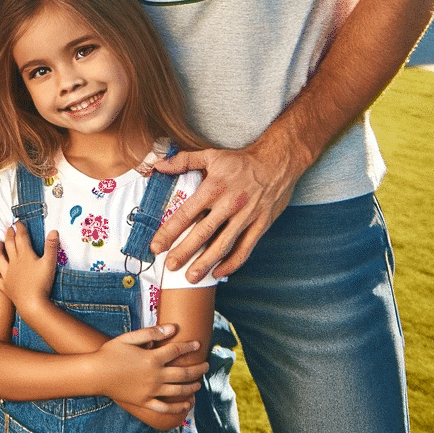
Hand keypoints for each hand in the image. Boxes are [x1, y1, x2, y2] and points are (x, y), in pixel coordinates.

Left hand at [0, 222, 57, 316]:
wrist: (32, 304)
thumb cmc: (42, 283)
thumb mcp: (50, 263)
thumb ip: (51, 246)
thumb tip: (54, 231)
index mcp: (25, 255)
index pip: (21, 237)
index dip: (20, 228)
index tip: (18, 222)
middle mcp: (14, 262)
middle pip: (9, 245)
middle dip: (9, 235)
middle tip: (9, 228)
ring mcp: (7, 274)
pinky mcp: (4, 285)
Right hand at [96, 325, 207, 413]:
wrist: (97, 374)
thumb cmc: (111, 352)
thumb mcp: (130, 337)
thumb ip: (152, 333)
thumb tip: (172, 328)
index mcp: (152, 358)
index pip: (176, 351)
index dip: (189, 346)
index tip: (198, 343)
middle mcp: (155, 375)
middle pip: (183, 373)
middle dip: (197, 369)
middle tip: (206, 366)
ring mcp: (151, 391)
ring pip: (178, 390)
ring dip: (192, 387)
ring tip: (199, 383)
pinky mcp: (145, 402)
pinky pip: (165, 407)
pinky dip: (178, 408)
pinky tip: (187, 405)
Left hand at [149, 137, 304, 280]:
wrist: (276, 162)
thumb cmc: (241, 161)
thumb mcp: (210, 155)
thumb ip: (183, 161)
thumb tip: (158, 164)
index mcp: (214, 187)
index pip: (186, 213)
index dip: (170, 231)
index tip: (156, 246)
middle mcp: (229, 204)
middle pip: (202, 233)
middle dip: (184, 252)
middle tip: (170, 266)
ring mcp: (246, 217)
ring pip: (223, 245)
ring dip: (205, 263)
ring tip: (191, 277)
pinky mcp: (260, 226)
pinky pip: (244, 249)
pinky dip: (231, 264)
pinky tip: (218, 272)